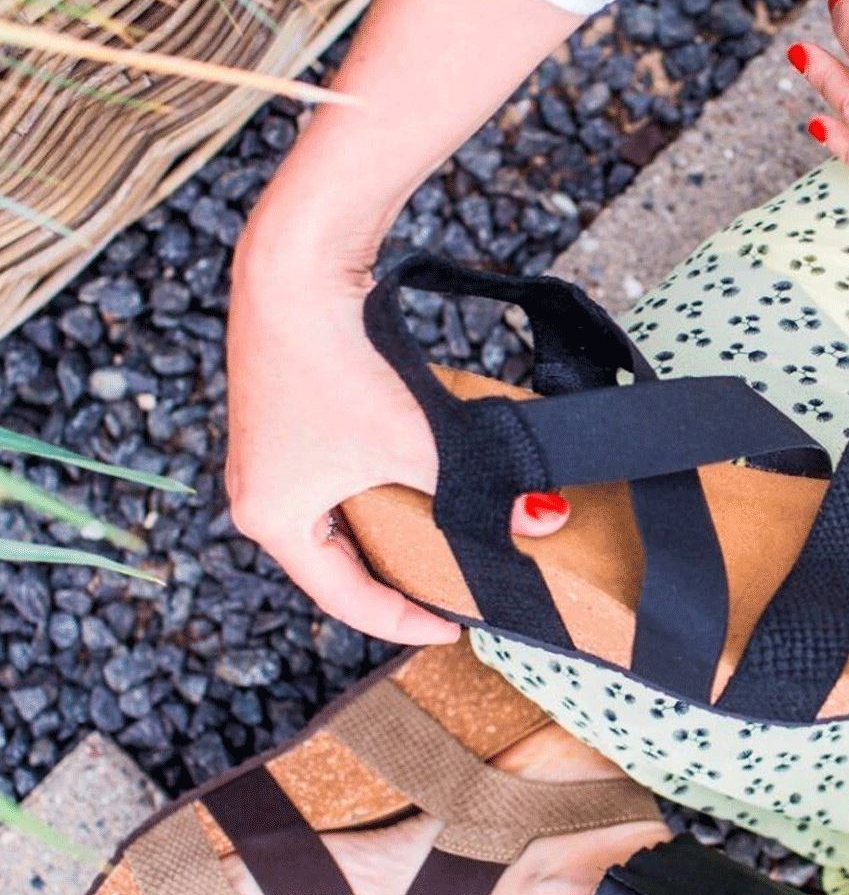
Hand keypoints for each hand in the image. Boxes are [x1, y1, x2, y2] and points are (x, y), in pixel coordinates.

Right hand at [225, 204, 569, 645]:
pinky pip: (328, 477)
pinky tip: (412, 476)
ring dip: (385, 530)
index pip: (346, 599)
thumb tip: (547, 519)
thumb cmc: (341, 364)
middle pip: (336, 564)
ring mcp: (263, 453)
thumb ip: (481, 490)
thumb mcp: (420, 444)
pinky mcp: (278, 415)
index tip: (454, 628)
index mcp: (272, 522)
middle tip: (447, 589)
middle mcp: (255, 495)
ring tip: (438, 539)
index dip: (405, 621)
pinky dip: (373, 487)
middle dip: (394, 578)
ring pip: (333, 519)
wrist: (296, 266)